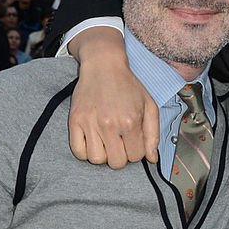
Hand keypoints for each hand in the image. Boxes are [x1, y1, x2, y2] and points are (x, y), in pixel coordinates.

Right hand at [68, 28, 158, 167]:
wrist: (103, 66)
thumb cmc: (128, 86)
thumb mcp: (149, 106)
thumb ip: (153, 134)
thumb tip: (151, 158)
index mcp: (130, 121)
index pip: (136, 156)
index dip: (136, 151)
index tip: (132, 140)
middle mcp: (110, 124)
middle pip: (116, 162)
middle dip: (120, 155)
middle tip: (119, 142)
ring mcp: (90, 123)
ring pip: (96, 160)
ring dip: (103, 154)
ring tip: (106, 141)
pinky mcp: (75, 121)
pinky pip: (77, 151)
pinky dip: (85, 152)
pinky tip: (92, 141)